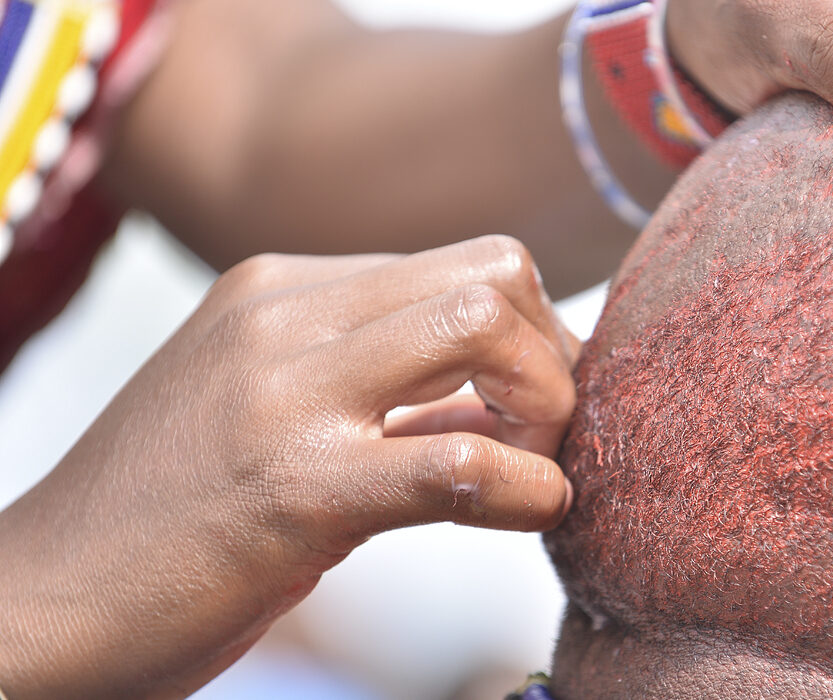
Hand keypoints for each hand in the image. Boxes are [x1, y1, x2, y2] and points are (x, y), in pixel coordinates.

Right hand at [0, 236, 576, 697]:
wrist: (46, 599)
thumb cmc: (177, 515)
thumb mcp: (276, 407)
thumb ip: (385, 379)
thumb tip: (519, 390)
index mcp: (283, 290)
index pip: (466, 263)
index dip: (531, 334)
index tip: (535, 405)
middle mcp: (283, 315)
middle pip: (494, 273)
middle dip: (553, 355)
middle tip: (546, 433)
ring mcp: (284, 393)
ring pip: (484, 327)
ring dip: (548, 405)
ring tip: (532, 469)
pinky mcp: (295, 489)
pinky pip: (459, 460)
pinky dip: (529, 488)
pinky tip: (532, 512)